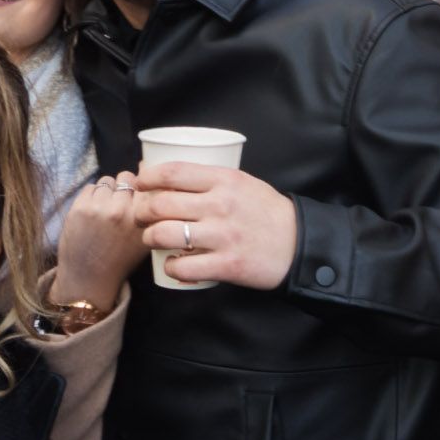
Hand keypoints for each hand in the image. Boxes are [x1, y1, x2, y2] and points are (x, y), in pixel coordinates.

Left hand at [50, 173, 140, 312]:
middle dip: (123, 187)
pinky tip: (91, 214)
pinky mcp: (80, 208)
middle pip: (127, 178)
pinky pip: (89, 187)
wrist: (89, 280)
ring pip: (107, 180)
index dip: (141, 189)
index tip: (136, 197)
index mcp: (143, 219)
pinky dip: (91, 197)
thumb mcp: (145, 240)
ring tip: (104, 210)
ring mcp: (100, 208)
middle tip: (118, 203)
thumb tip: (152, 184)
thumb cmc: (119, 260)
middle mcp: (123, 211)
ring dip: (106, 191)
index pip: (147, 185)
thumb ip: (150, 215)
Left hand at [127, 162, 298, 289]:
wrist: (298, 244)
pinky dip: (171, 267)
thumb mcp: (243, 183)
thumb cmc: (267, 212)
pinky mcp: (226, 264)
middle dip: (141, 212)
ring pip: (165, 235)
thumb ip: (212, 180)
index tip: (140, 183)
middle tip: (140, 217)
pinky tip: (172, 265)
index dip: (148, 178)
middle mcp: (221, 205)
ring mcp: (222, 236)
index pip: (173, 172)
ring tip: (151, 240)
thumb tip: (172, 177)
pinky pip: (183, 267)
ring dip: (150, 239)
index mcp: (224, 179)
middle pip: (161, 204)